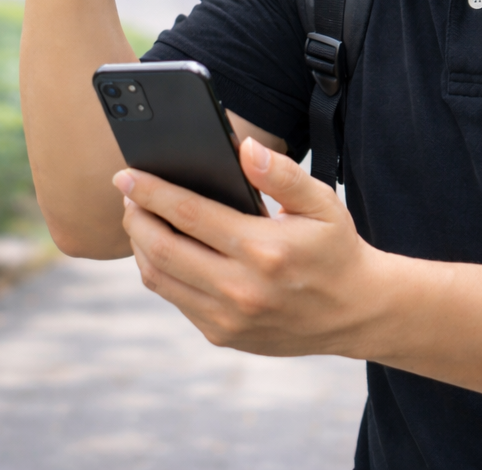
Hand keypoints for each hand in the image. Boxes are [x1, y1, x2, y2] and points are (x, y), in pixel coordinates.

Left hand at [113, 137, 388, 357]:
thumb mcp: (321, 202)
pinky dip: (158, 269)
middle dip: (134, 216)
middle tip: (124, 192)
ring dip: (139, 244)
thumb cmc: (335, 247)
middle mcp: (241, 289)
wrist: (356, 311)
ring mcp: (229, 318)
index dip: (151, 191)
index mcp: (263, 250)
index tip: (126, 174)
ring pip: (160, 278)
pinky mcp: (223, 335)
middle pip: (162, 248)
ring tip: (137, 216)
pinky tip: (160, 246)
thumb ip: (282, 173)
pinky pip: (175, 298)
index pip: (189, 213)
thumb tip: (245, 147)